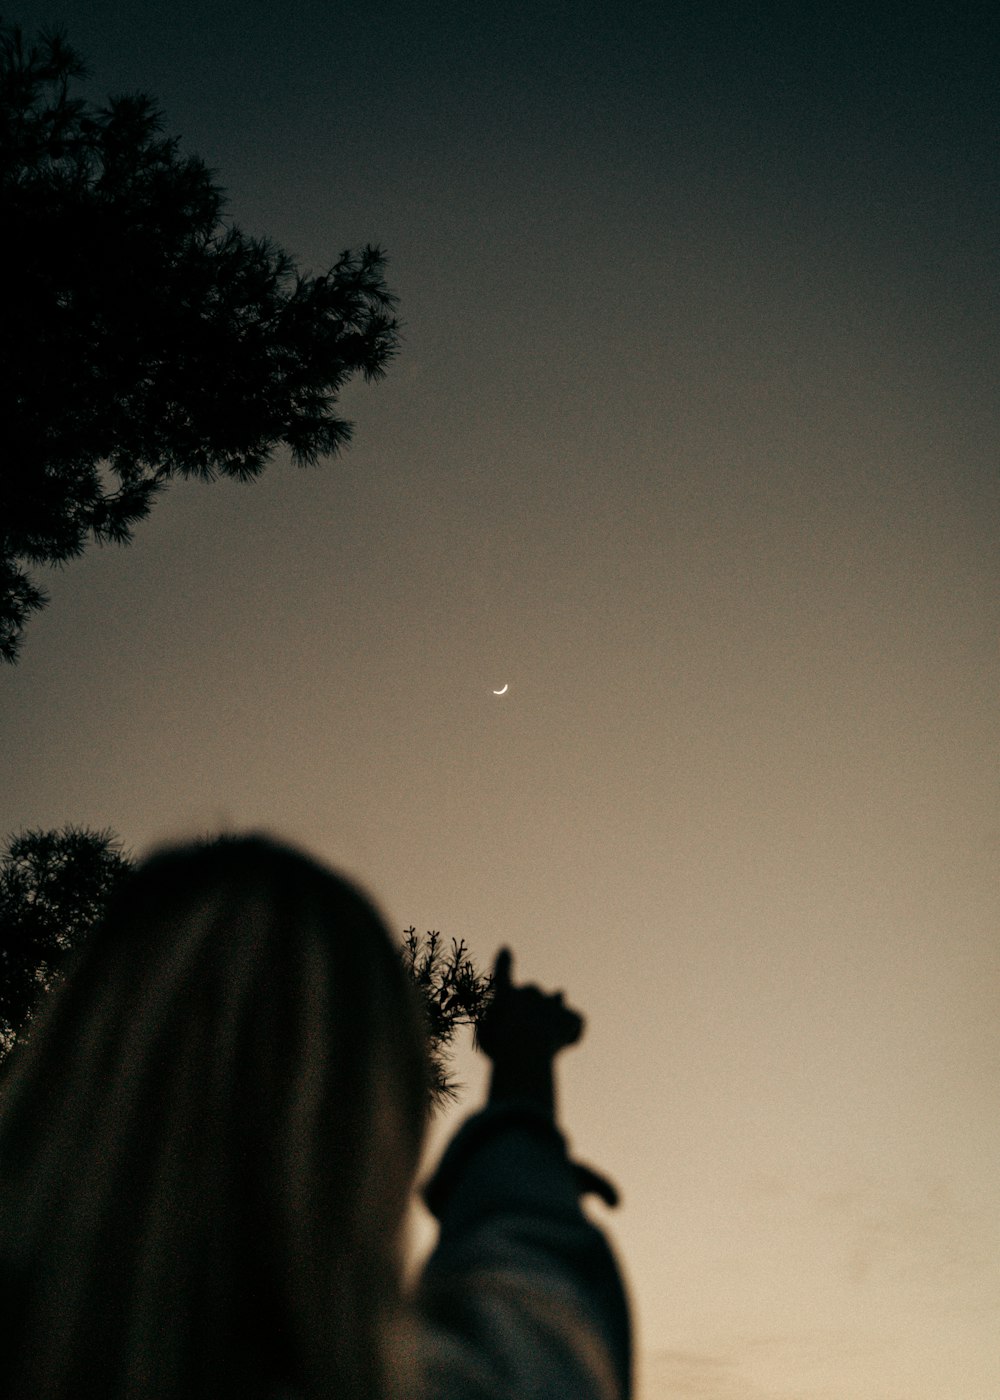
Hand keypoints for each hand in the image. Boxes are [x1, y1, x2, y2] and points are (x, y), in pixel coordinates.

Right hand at [477, 949, 583, 1114]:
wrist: (525, 1051)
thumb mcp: (487, 1043)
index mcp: (506, 995)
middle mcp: (531, 993)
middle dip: (534, 1002)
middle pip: (534, 991)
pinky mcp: (572, 1017)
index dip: (504, 961)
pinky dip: (574, 1034)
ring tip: (553, 1027)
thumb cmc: (499, 1050)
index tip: (507, 949)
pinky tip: (566, 1047)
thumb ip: (493, 1033)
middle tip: (530, 1028)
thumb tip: (509, 1036)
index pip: (503, 972)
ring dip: (557, 1009)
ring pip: (559, 1000)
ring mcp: (553, 1003)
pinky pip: (577, 1023)